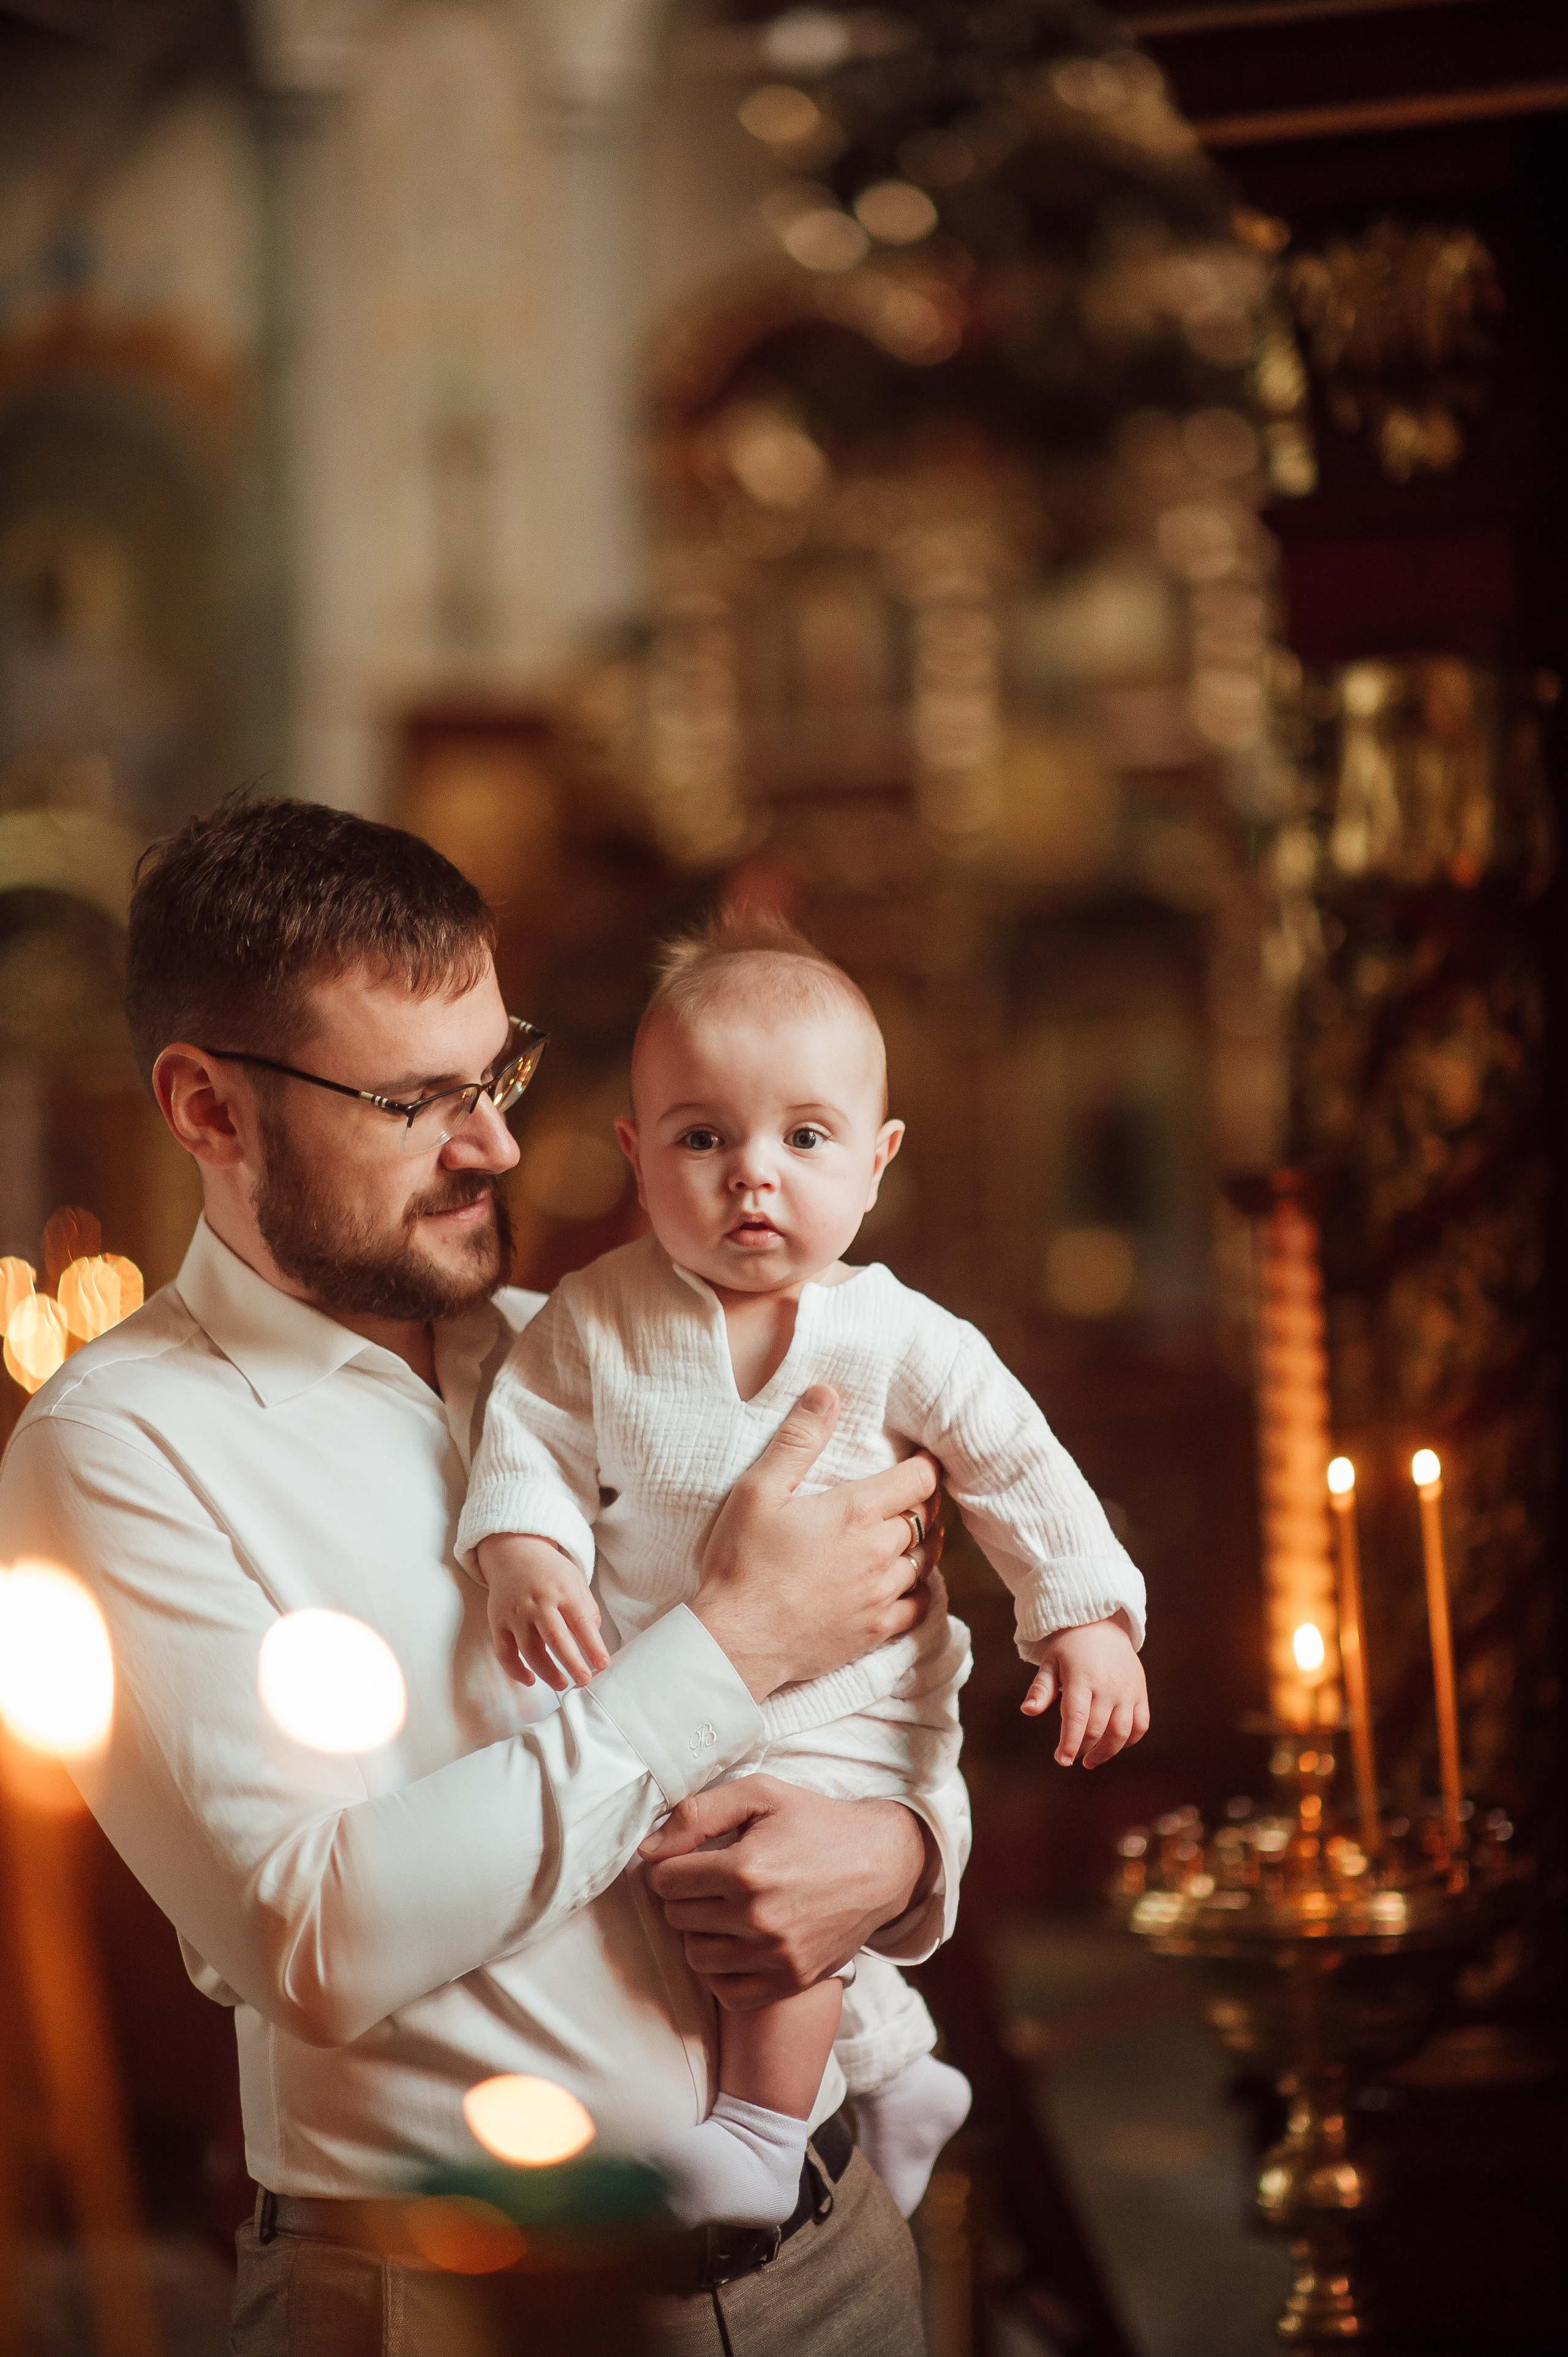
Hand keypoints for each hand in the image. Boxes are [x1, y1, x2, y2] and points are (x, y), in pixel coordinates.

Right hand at [475, 1533, 609, 1690]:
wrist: (515, 1553)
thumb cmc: (551, 1573)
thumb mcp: (576, 1582)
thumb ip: (587, 1611)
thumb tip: (594, 1645)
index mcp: (563, 1590)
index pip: (582, 1622)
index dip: (593, 1646)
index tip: (603, 1664)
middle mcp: (538, 1602)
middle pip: (556, 1638)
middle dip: (572, 1663)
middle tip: (584, 1680)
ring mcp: (516, 1613)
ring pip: (530, 1649)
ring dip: (546, 1671)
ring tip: (562, 1684)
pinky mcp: (498, 1622)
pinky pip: (504, 1652)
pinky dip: (515, 1670)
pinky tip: (530, 1679)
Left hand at [640, 1778, 933, 2008]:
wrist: (882, 1864)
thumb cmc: (817, 1823)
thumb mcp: (761, 1795)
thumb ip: (698, 1814)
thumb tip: (648, 1850)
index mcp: (746, 1869)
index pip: (664, 1880)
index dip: (670, 1864)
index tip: (689, 1857)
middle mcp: (758, 1919)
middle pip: (677, 1917)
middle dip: (685, 1895)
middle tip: (710, 1879)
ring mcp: (776, 1956)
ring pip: (696, 1956)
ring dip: (700, 1931)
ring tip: (724, 1908)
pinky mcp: (790, 1981)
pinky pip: (727, 1991)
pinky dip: (723, 1969)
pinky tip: (738, 1941)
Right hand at [691, 1384, 940, 1699]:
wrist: (736, 1640)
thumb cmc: (742, 1562)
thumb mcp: (759, 1490)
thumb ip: (798, 1440)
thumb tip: (826, 1393)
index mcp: (856, 1512)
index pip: (920, 1480)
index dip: (925, 1466)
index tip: (918, 1461)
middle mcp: (879, 1552)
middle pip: (926, 1518)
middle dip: (922, 1503)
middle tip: (909, 1495)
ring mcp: (881, 1595)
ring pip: (927, 1560)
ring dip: (923, 1543)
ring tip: (910, 1532)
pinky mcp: (875, 1631)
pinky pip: (920, 1605)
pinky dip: (921, 1589)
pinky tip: (907, 1582)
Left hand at [1023, 1615, 1148, 1767]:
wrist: (1101, 1622)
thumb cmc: (1069, 1645)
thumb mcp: (1050, 1661)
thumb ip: (1041, 1688)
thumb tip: (1027, 1710)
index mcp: (1082, 1677)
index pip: (1077, 1718)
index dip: (1070, 1743)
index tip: (1062, 1760)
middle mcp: (1108, 1685)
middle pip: (1097, 1729)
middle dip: (1083, 1748)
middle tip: (1071, 1757)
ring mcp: (1128, 1689)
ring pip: (1122, 1732)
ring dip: (1106, 1752)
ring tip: (1091, 1760)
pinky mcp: (1140, 1691)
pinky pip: (1141, 1724)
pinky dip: (1129, 1740)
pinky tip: (1113, 1745)